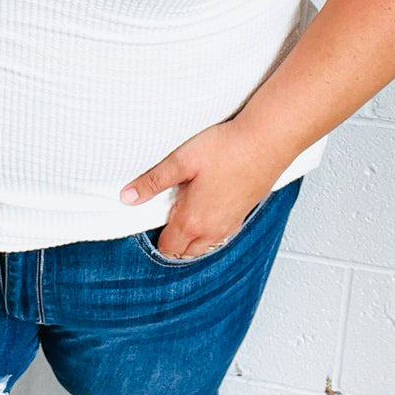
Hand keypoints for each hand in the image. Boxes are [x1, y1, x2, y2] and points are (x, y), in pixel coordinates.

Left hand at [119, 118, 279, 259]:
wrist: (266, 141)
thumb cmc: (228, 149)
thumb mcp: (181, 161)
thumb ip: (152, 182)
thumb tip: (128, 196)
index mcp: (192, 221)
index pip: (166, 247)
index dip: (154, 236)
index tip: (150, 218)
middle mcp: (212, 230)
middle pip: (184, 253)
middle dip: (171, 241)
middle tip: (164, 214)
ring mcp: (229, 225)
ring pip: (204, 247)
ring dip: (190, 239)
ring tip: (183, 212)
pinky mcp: (242, 215)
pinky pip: (220, 236)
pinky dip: (208, 232)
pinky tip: (206, 208)